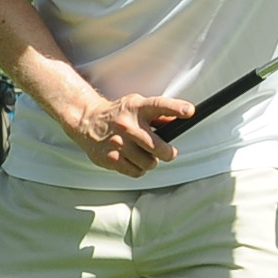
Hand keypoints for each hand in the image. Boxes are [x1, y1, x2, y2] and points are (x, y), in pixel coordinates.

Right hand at [61, 91, 187, 177]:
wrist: (87, 122)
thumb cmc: (117, 114)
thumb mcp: (136, 105)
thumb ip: (158, 114)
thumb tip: (177, 122)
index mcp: (136, 108)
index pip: (159, 106)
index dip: (176, 108)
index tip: (190, 111)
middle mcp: (127, 125)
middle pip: (159, 148)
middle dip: (167, 153)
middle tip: (167, 152)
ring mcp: (119, 143)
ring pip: (149, 163)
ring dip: (150, 161)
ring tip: (143, 154)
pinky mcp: (111, 158)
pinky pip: (136, 172)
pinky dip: (138, 168)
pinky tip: (133, 159)